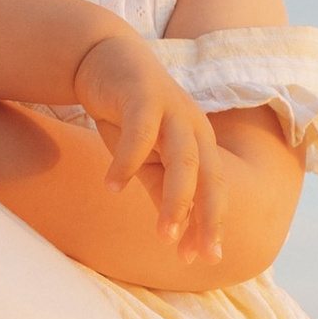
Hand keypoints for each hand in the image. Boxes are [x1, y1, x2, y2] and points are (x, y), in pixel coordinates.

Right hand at [71, 27, 222, 257]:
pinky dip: (127, 162)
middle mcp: (193, 127)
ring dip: (176, 200)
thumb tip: (174, 230)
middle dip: (205, 217)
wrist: (104, 59)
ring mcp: (172, 110)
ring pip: (183, 160)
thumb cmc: (130, 114)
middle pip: (208, 177)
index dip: (209, 223)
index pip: (212, 189)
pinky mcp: (144, 96)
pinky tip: (112, 187)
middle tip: (197, 254)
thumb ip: (160, 188)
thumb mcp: (147, 156)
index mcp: (200, 143)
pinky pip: (139, 134)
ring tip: (164, 234)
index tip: (203, 258)